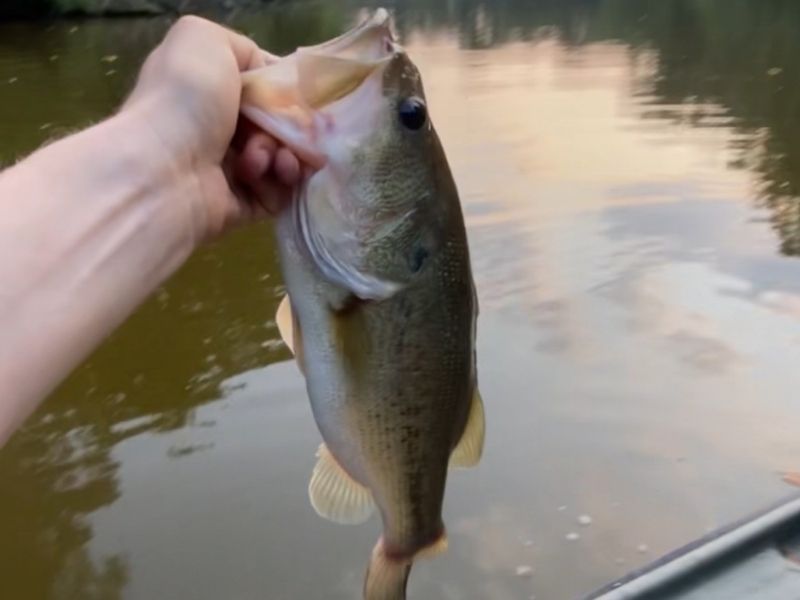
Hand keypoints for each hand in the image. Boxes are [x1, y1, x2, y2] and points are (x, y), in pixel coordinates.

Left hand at [123, 16, 301, 240]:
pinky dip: (286, 181)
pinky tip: (278, 172)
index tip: (299, 99)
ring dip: (287, 152)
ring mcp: (228, 171)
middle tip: (284, 130)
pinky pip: (280, 193)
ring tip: (272, 158)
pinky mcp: (240, 207)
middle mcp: (215, 131)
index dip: (284, 93)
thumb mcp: (204, 41)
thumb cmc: (184, 100)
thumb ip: (240, 48)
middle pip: (275, 125)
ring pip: (281, 159)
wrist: (164, 170)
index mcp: (206, 93)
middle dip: (287, 125)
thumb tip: (264, 77)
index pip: (259, 90)